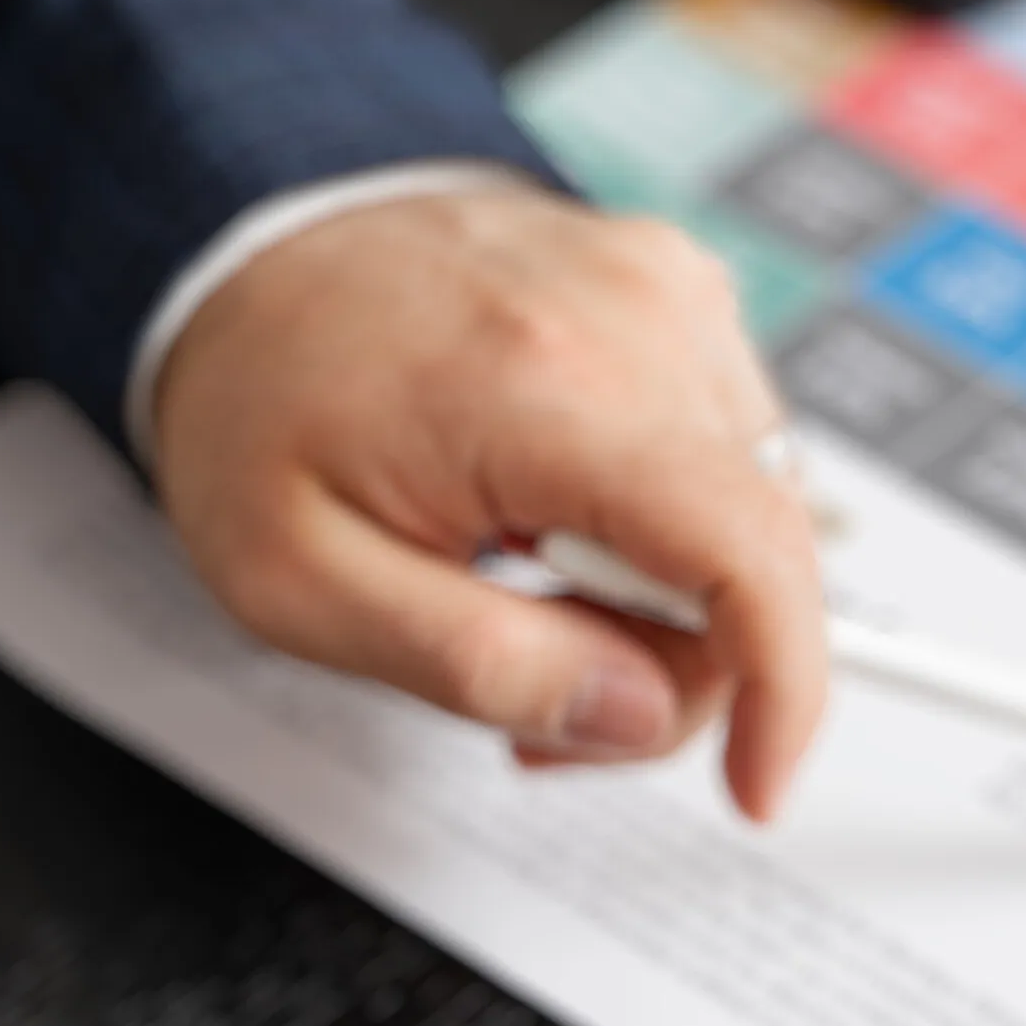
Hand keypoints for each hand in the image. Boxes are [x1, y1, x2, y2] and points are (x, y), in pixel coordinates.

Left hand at [151, 186, 827, 820]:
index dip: (784, 694)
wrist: (241, 242)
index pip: (752, 556)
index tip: (754, 783)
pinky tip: (566, 517)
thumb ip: (479, 666)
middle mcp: (637, 315)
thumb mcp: (303, 583)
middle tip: (546, 696)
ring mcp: (667, 289)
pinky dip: (670, 517)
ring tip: (533, 587)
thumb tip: (638, 713)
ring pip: (756, 512)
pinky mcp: (677, 289)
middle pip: (760, 552)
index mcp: (548, 384)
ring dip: (667, 594)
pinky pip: (732, 450)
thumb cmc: (259, 399)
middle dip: (675, 664)